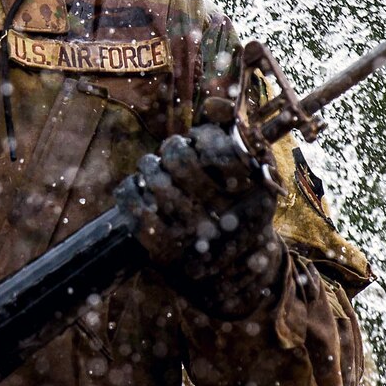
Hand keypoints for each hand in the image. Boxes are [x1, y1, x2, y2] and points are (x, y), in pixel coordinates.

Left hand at [118, 105, 283, 320]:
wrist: (238, 280)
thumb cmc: (243, 217)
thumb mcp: (257, 182)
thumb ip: (239, 140)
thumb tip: (215, 105)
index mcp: (249, 192)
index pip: (216, 146)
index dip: (201, 139)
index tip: (199, 142)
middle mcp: (221, 211)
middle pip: (179, 157)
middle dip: (172, 149)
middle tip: (173, 154)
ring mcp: (192, 232)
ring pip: (154, 178)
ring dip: (150, 166)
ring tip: (154, 169)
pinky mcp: (164, 249)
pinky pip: (134, 206)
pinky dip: (129, 190)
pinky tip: (137, 188)